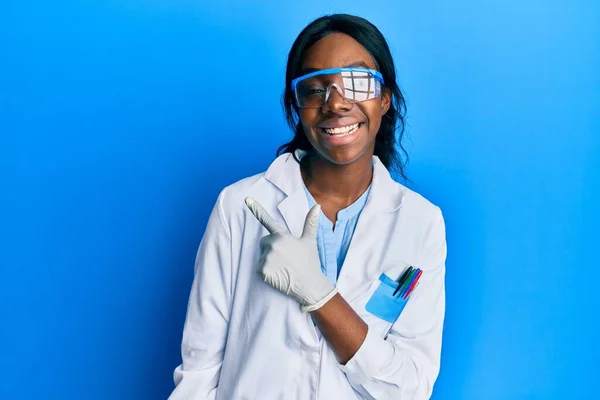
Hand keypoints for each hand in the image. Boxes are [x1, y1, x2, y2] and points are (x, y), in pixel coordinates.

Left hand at [245, 197, 337, 311]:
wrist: (310, 285)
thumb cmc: (310, 262)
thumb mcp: (310, 241)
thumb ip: (310, 223)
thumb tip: (317, 206)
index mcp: (282, 235)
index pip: (267, 220)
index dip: (256, 208)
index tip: (247, 199)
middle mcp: (273, 244)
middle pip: (264, 242)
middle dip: (271, 248)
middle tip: (286, 258)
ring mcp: (267, 257)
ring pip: (262, 256)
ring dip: (270, 261)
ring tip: (284, 267)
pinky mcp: (262, 270)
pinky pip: (259, 268)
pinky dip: (266, 272)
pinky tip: (279, 274)